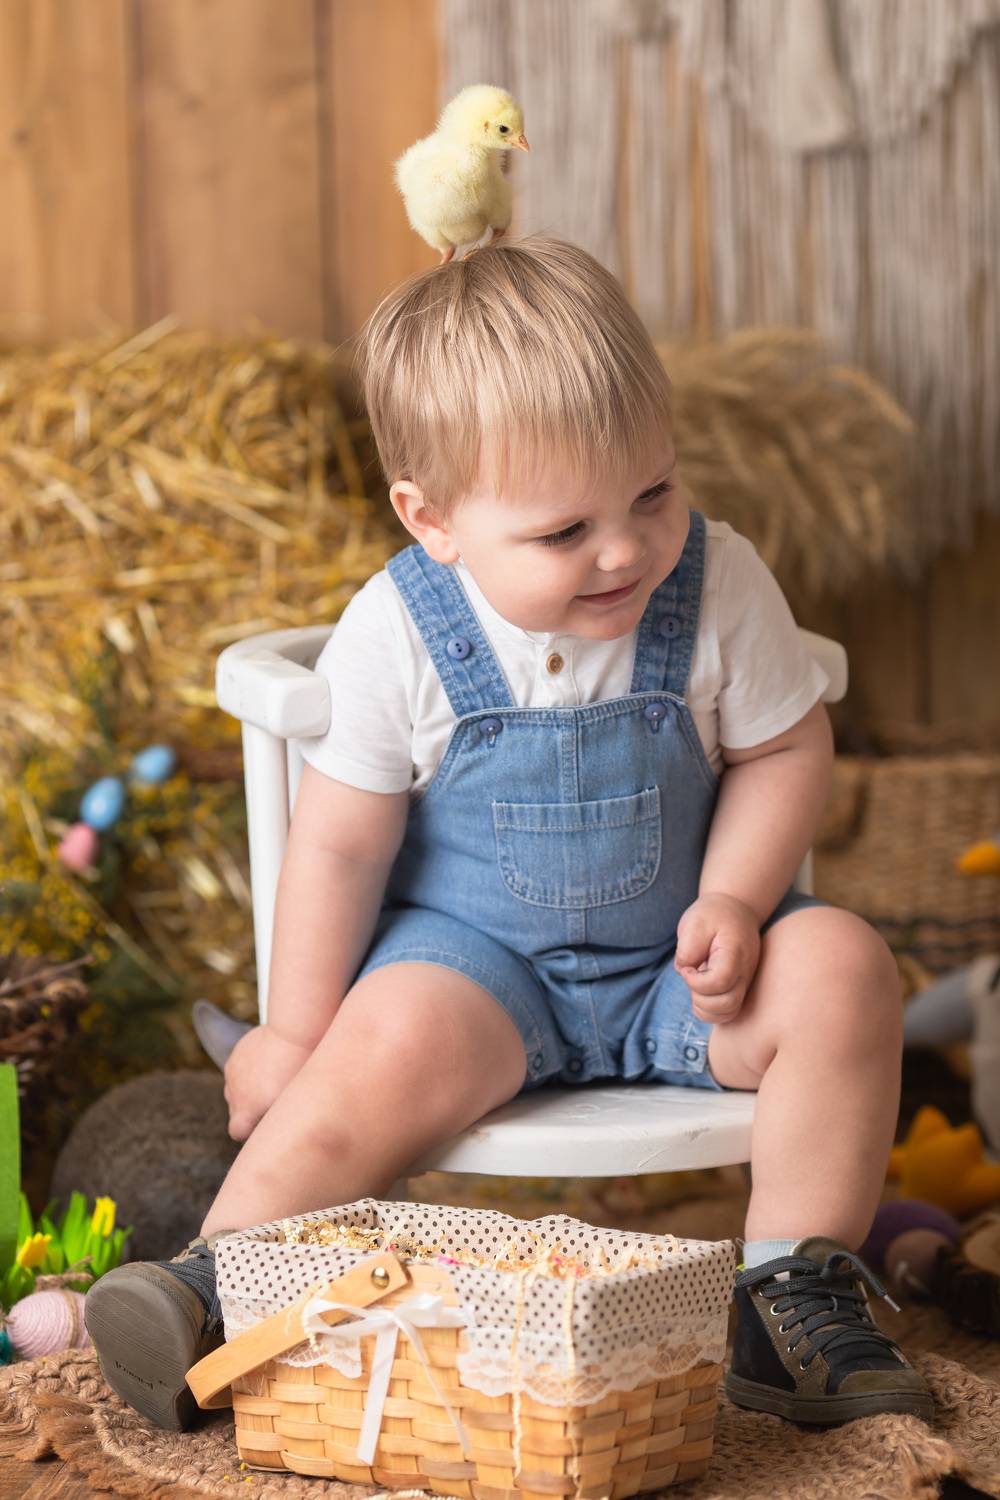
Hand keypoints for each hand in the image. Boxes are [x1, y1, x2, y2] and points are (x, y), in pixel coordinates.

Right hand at [223, 1023, 312, 1140]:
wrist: (294, 1034)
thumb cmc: (298, 1072)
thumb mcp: (293, 1104)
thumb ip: (280, 1119)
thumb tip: (281, 1127)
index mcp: (246, 1110)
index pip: (237, 1132)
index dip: (250, 1130)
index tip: (265, 1124)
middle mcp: (234, 1093)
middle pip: (236, 1110)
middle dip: (251, 1108)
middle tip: (275, 1099)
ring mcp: (233, 1073)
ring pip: (236, 1089)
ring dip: (249, 1089)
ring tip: (273, 1078)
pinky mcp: (236, 1055)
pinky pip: (239, 1069)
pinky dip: (249, 1070)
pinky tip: (269, 1063)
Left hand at [675, 893, 760, 1023]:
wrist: (735, 909)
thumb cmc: (713, 915)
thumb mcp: (694, 922)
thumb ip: (687, 950)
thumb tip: (685, 972)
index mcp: (734, 953)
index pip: (720, 981)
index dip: (696, 981)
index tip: (687, 967)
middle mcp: (745, 971)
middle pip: (727, 1003)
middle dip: (700, 998)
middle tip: (691, 976)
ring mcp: (745, 982)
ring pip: (729, 1013)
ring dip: (705, 1008)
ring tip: (695, 986)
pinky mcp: (740, 988)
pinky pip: (729, 1012)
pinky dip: (711, 1012)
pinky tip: (700, 994)